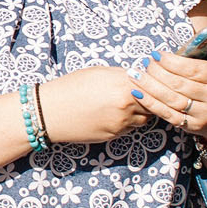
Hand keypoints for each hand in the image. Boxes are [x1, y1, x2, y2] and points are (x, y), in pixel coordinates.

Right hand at [36, 65, 152, 145]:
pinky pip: (131, 127)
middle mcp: (126, 105)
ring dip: (142, 111)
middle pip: (154, 102)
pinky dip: (129, 121)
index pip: (154, 84)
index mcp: (123, 85)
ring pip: (145, 117)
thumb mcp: (99, 73)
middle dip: (152, 98)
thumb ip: (123, 75)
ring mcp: (121, 122)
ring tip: (126, 103)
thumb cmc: (71, 87)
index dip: (156, 82)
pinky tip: (114, 113)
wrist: (51, 112)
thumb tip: (139, 76)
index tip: (154, 79)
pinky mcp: (115, 135)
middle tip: (145, 92)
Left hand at [128, 37, 206, 138]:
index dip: (172, 62)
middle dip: (158, 73)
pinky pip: (167, 114)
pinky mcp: (192, 126)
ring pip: (171, 99)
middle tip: (144, 62)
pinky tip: (138, 92)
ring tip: (135, 75)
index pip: (194, 70)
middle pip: (180, 84)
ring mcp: (204, 114)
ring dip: (150, 87)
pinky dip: (151, 103)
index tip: (157, 54)